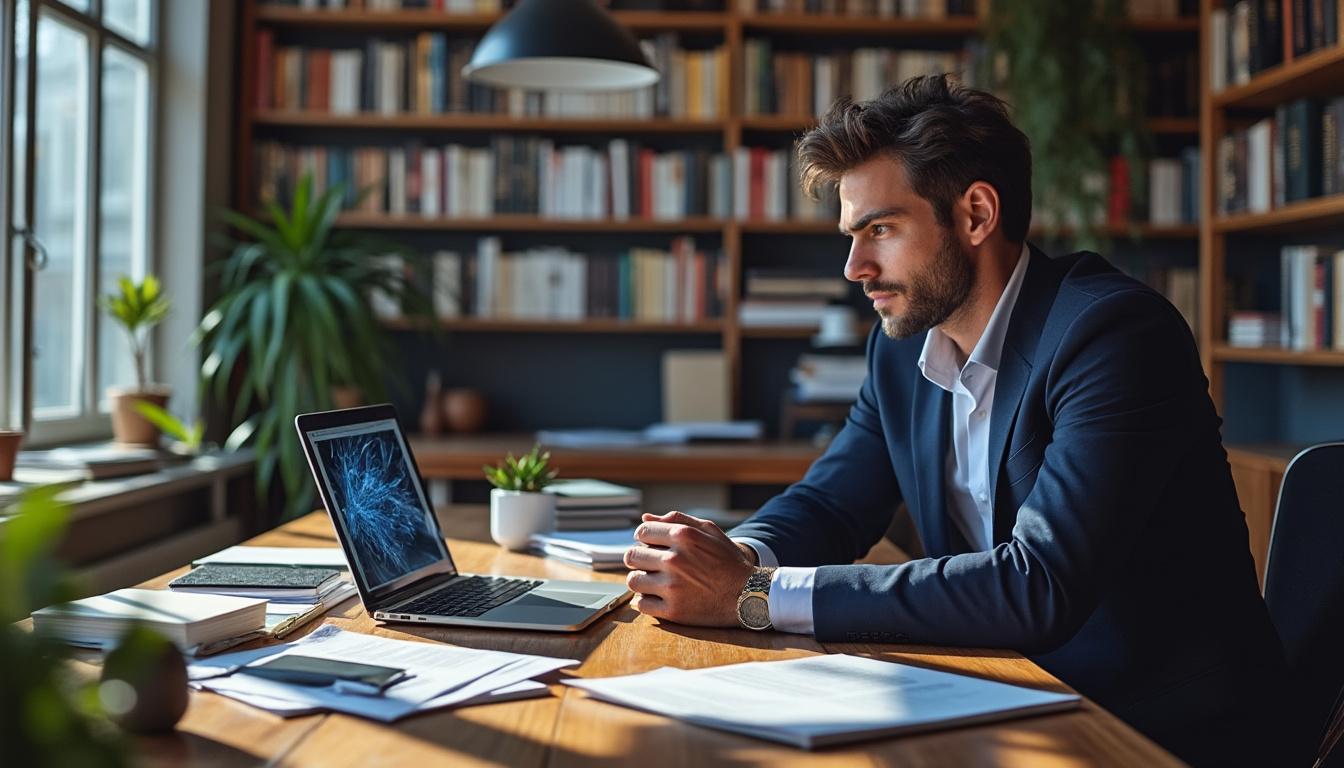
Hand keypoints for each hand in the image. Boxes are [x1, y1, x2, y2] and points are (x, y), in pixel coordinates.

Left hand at [625, 511, 755, 626]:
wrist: (749, 594)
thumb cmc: (728, 560)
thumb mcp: (709, 531)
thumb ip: (677, 520)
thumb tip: (645, 518)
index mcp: (682, 536)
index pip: (642, 532)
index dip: (643, 538)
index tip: (649, 546)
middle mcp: (674, 560)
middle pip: (632, 556)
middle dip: (639, 559)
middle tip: (650, 565)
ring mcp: (672, 587)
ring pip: (634, 581)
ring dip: (641, 580)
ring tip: (653, 582)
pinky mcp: (673, 611)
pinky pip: (642, 604)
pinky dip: (647, 601)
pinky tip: (658, 597)